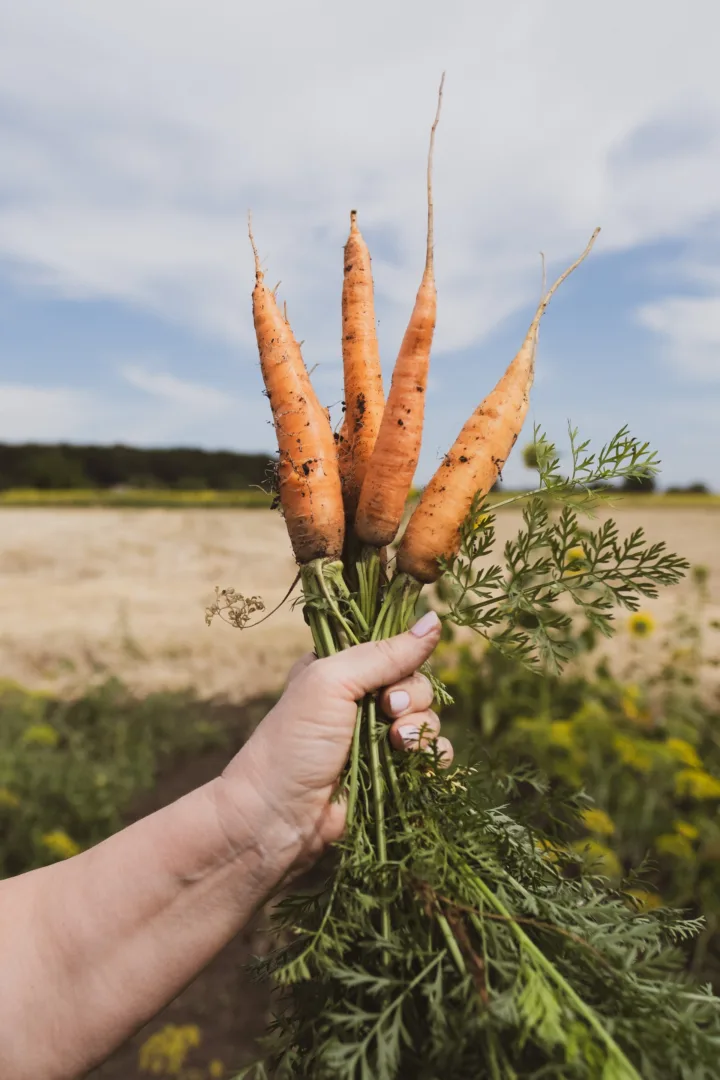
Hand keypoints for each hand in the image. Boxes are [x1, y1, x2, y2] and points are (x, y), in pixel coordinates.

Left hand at [218, 610, 450, 877]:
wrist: (278, 819)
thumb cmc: (294, 743)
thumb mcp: (332, 683)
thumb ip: (384, 654)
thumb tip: (435, 621)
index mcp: (341, 669)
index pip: (392, 648)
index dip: (403, 658)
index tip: (389, 678)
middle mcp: (361, 700)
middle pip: (416, 682)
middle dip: (412, 696)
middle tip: (389, 710)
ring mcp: (377, 739)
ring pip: (428, 718)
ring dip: (421, 728)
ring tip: (397, 743)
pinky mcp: (392, 774)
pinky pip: (432, 756)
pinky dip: (432, 757)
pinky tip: (416, 764)